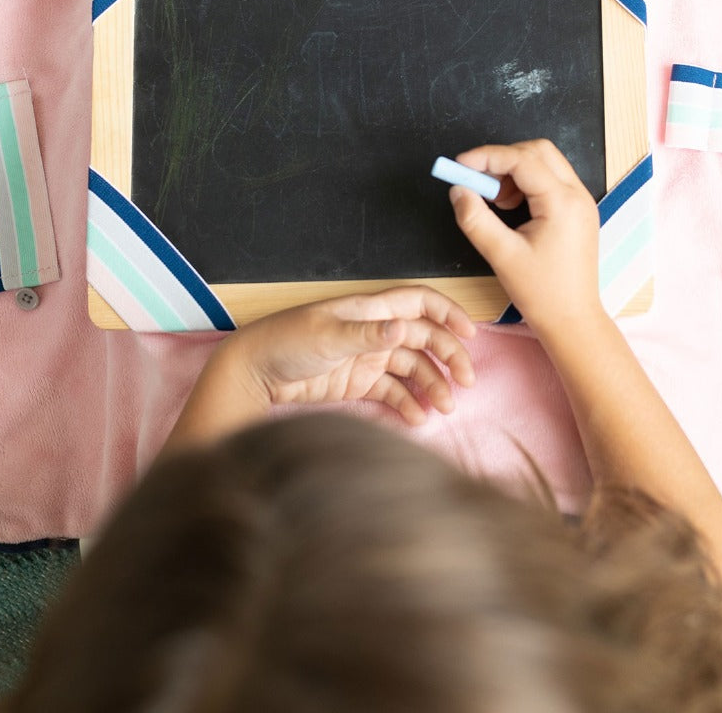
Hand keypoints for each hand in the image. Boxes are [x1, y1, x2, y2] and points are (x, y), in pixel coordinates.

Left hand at [221, 287, 476, 425]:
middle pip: (424, 337)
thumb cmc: (285, 343)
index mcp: (370, 310)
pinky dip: (408, 404)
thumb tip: (401, 327)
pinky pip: (391, 392)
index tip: (471, 335)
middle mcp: (373, 331)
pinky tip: (418, 419)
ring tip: (446, 408)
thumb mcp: (327, 336)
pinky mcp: (356, 383)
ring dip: (432, 384)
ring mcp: (366, 357)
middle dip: (448, 356)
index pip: (419, 302)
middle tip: (466, 382)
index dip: (448, 313)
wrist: (251, 372)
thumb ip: (366, 334)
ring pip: (412, 368)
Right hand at [447, 139, 602, 330]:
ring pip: (545, 162)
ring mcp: (580, 202)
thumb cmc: (542, 293)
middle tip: (477, 180)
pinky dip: (526, 183)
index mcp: (562, 203)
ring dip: (514, 171)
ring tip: (495, 200)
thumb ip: (475, 219)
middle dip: (502, 159)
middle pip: (538, 151)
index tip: (460, 164)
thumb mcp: (501, 255)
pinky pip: (550, 180)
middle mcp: (577, 195)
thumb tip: (458, 190)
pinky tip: (510, 207)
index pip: (522, 159)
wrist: (573, 321)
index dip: (487, 156)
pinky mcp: (577, 211)